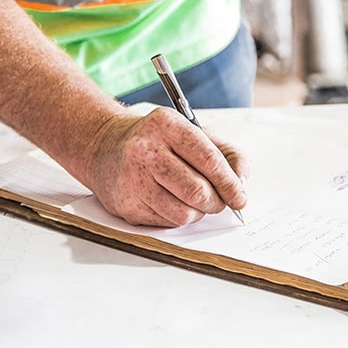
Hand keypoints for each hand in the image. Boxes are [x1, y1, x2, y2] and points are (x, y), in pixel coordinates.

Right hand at [85, 107, 248, 226]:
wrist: (105, 147)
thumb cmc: (158, 141)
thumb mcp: (193, 133)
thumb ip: (227, 154)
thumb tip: (242, 183)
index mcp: (167, 125)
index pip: (209, 160)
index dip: (230, 184)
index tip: (240, 197)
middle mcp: (146, 149)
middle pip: (197, 191)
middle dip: (216, 202)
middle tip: (219, 202)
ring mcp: (132, 178)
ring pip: (183, 213)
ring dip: (198, 213)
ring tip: (193, 200)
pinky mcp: (126, 204)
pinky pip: (166, 223)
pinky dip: (177, 217)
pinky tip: (170, 201)